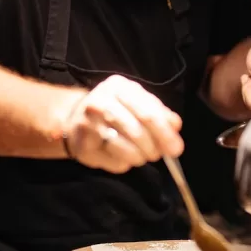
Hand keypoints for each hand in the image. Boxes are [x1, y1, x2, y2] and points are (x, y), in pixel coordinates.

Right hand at [63, 75, 182, 172]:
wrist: (73, 117)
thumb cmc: (113, 108)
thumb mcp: (136, 102)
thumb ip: (158, 112)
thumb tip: (175, 126)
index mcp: (119, 87)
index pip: (148, 112)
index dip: (164, 133)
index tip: (176, 149)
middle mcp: (101, 102)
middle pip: (137, 131)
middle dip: (153, 147)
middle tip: (158, 155)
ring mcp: (89, 124)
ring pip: (126, 149)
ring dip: (140, 157)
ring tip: (141, 155)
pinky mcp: (83, 146)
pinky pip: (114, 162)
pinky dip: (125, 163)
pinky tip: (123, 156)